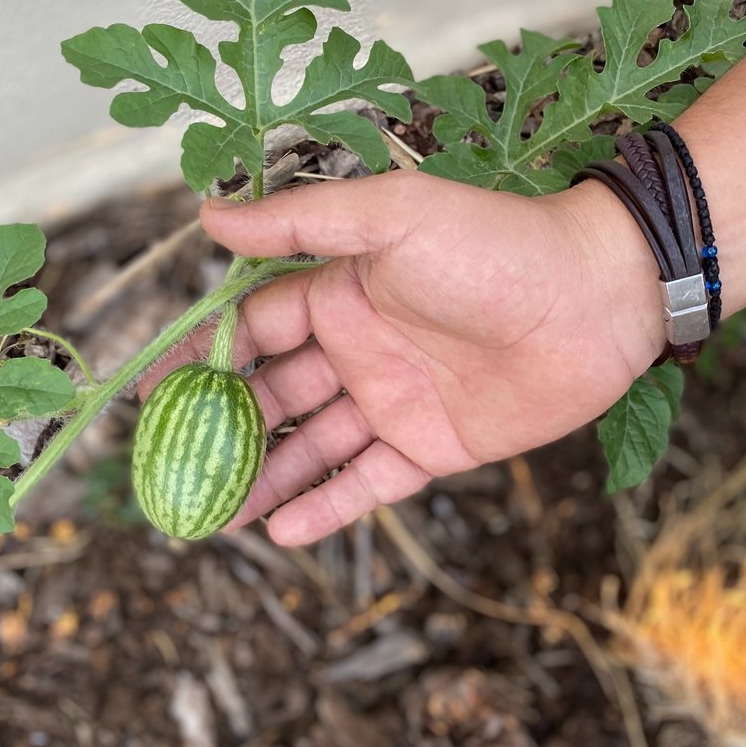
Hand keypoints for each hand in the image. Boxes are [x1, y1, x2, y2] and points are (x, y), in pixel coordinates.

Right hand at [153, 170, 666, 544]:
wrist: (597, 298)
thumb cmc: (494, 244)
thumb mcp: (391, 216)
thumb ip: (301, 222)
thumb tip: (206, 217)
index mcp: (339, 292)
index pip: (251, 328)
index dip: (200, 358)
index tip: (148, 391)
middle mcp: (357, 348)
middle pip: (272, 396)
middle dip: (221, 430)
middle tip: (169, 469)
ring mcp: (392, 401)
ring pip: (310, 447)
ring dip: (262, 477)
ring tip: (211, 514)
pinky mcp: (431, 446)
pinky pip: (367, 482)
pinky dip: (325, 505)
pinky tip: (280, 530)